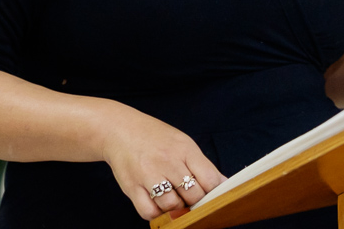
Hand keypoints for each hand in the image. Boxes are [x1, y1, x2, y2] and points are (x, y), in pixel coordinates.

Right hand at [100, 104, 225, 219]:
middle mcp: (168, 161)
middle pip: (193, 195)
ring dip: (176, 207)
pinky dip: (156, 212)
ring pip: (172, 206)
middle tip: (190, 197)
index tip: (212, 195)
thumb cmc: (156, 137)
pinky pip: (149, 212)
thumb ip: (202, 165)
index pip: (209, 179)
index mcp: (185, 149)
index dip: (214, 191)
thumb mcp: (183, 143)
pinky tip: (157, 203)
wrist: (120, 130)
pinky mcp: (132, 187)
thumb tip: (223, 184)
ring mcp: (149, 175)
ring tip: (173, 197)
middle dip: (195, 200)